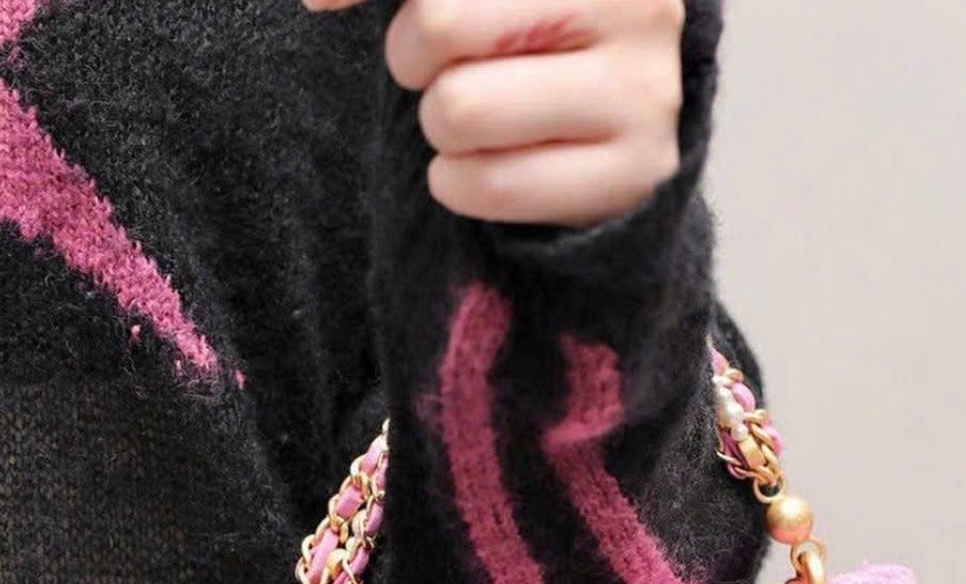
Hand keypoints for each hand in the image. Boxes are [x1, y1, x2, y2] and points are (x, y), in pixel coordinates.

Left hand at [303, 0, 685, 227]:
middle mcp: (635, 0)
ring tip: (473, 119)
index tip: (321, 3)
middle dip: (414, 57)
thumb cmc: (531, 38)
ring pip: (460, 111)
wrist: (627, 128)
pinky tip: (482, 167)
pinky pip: (489, 183)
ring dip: (439, 127)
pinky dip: (458, 183)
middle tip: (445, 68)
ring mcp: (643, 90)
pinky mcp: (634, 174)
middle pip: (438, 25)